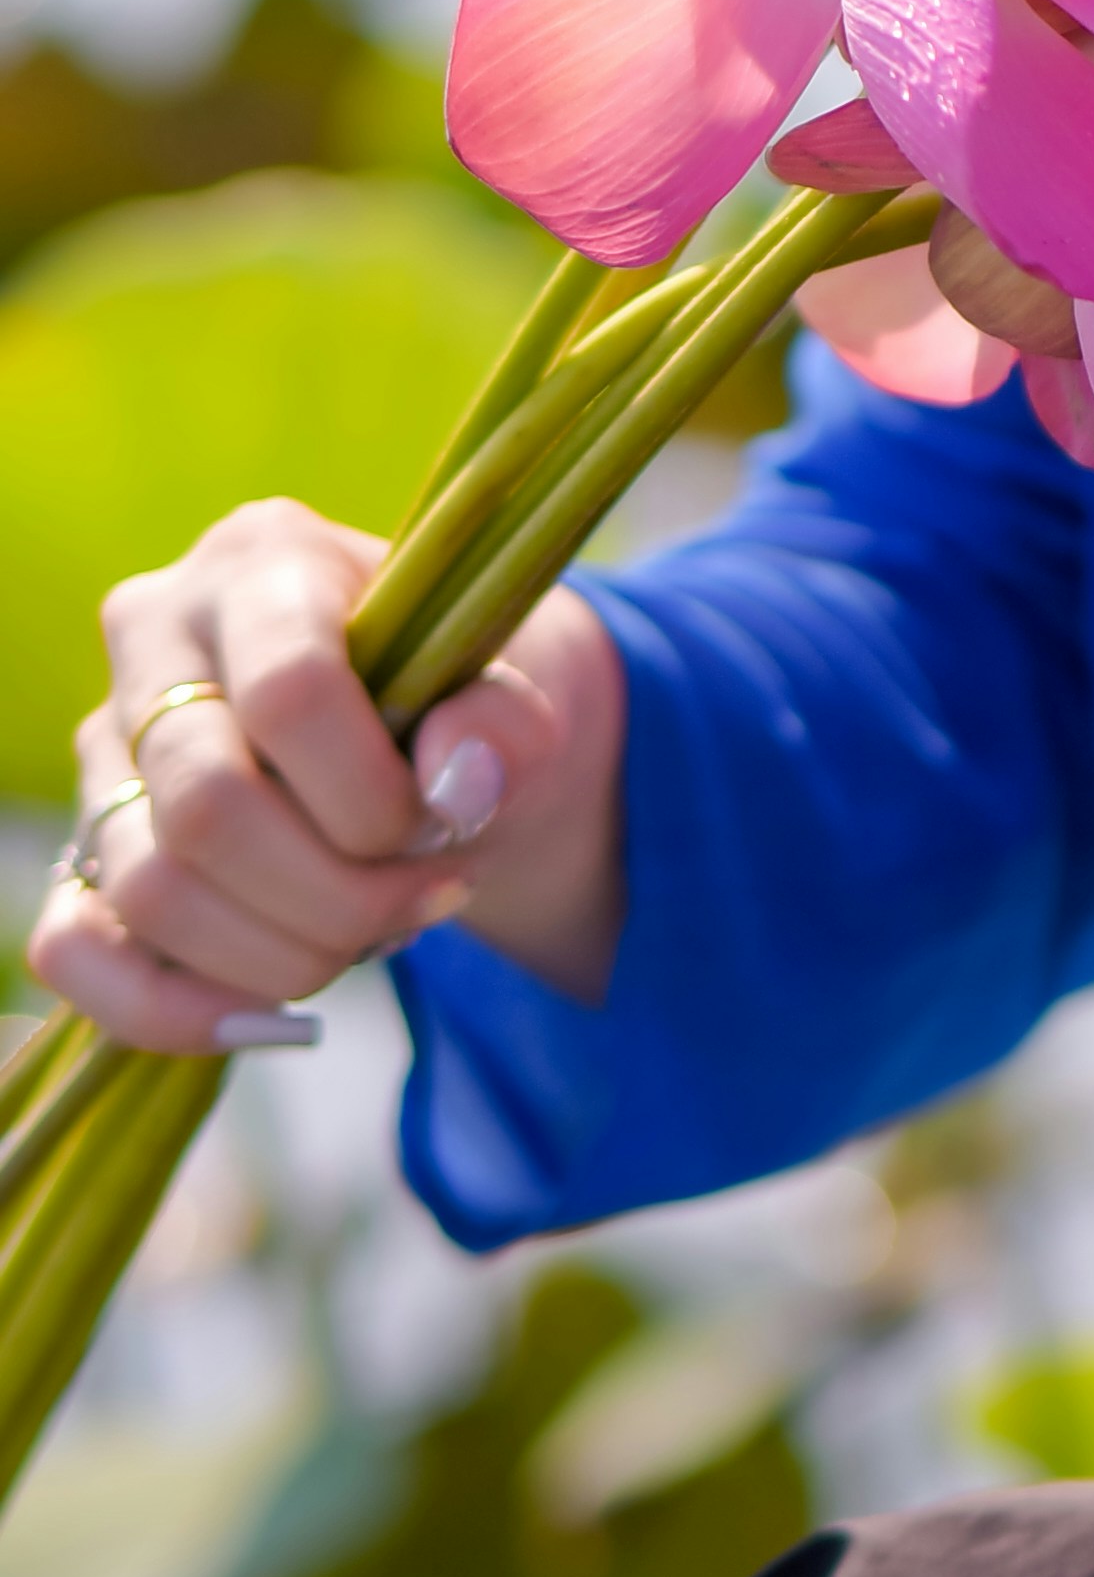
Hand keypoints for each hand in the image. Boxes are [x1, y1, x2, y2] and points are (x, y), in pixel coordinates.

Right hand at [29, 505, 627, 1054]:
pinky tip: (276, 1016)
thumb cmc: (480, 698)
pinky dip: (176, 1008)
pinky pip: (75, 952)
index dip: (374, 795)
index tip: (451, 823)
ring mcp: (106, 747)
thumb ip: (510, 722)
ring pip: (148, 888)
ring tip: (377, 934)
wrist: (451, 742)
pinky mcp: (86, 846)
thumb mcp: (536, 687)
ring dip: (283, 953)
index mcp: (264, 560)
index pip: (288, 692)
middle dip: (338, 894)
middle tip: (426, 898)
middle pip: (206, 808)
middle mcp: (155, 636)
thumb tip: (459, 782)